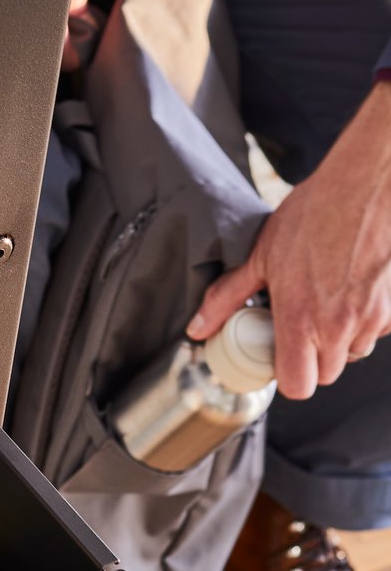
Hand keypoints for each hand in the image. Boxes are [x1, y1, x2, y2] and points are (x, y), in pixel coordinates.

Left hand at [188, 81, 390, 398]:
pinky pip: (376, 332)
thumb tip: (198, 327)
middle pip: (325, 375)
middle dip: (311, 360)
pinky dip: (365, 322)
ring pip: (352, 354)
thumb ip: (228, 298)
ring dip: (339, 341)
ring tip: (326, 304)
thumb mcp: (260, 256)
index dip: (287, 376)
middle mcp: (338, 325)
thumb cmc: (313, 214)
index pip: (298, 386)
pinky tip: (351, 293)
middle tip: (300, 328)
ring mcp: (370, 317)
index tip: (280, 356)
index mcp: (300, 318)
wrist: (364, 184)